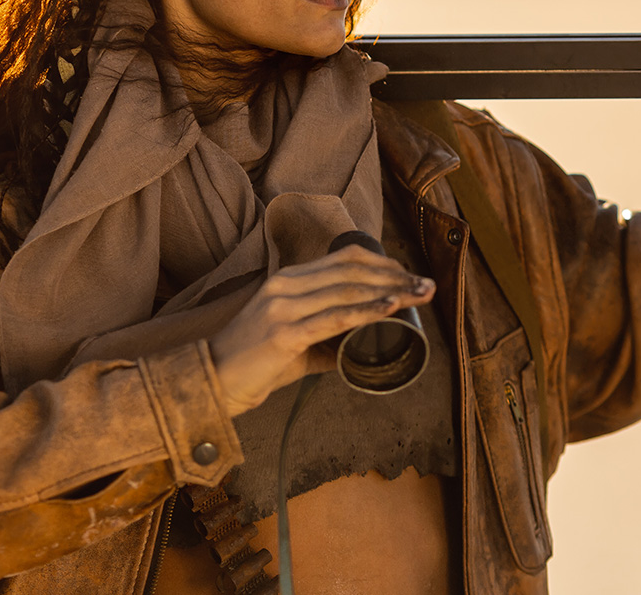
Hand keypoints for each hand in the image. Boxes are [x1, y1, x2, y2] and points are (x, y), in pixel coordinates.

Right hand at [206, 245, 434, 416]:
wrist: (213, 381)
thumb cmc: (255, 363)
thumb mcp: (294, 342)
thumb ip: (326, 340)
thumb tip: (362, 348)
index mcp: (289, 280)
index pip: (345, 259)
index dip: (383, 264)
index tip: (411, 276)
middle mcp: (287, 285)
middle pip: (352, 269)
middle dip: (395, 276)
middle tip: (428, 284)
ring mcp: (284, 306)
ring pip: (348, 289)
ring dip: (391, 291)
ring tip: (420, 294)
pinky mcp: (285, 332)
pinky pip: (334, 318)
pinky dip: (367, 312)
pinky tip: (390, 309)